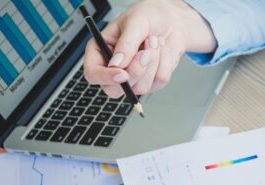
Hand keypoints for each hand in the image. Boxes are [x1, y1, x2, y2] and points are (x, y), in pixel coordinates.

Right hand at [83, 0, 215, 96]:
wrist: (171, 19)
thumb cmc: (148, 16)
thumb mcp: (135, 22)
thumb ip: (126, 44)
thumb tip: (117, 64)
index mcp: (100, 50)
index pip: (93, 74)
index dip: (105, 77)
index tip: (122, 74)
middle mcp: (114, 67)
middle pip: (116, 89)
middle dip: (136, 71)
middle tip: (146, 50)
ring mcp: (133, 77)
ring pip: (141, 87)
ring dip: (153, 62)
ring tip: (154, 41)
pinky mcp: (152, 81)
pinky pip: (159, 81)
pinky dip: (165, 63)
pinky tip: (162, 50)